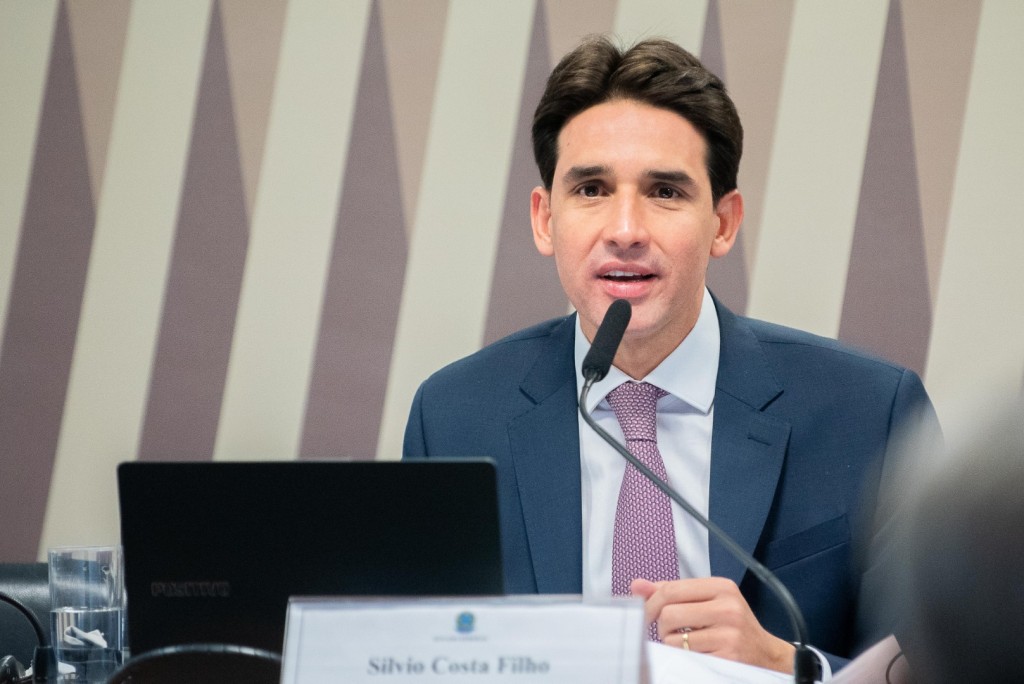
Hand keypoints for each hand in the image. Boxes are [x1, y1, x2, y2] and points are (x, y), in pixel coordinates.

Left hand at [631, 577, 795, 673]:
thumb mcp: (708, 600)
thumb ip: (672, 591)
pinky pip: (685, 657)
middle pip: (668, 614)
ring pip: (673, 639)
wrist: (765, 655)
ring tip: (687, 642)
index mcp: (722, 587)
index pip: (671, 589)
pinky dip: (684, 657)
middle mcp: (728, 608)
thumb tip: (637, 585)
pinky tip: (698, 653)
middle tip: (670, 631)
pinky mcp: (727, 658)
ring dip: (673, 644)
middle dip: (661, 626)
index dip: (651, 602)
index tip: (647, 613)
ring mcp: (729, 634)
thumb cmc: (731, 625)